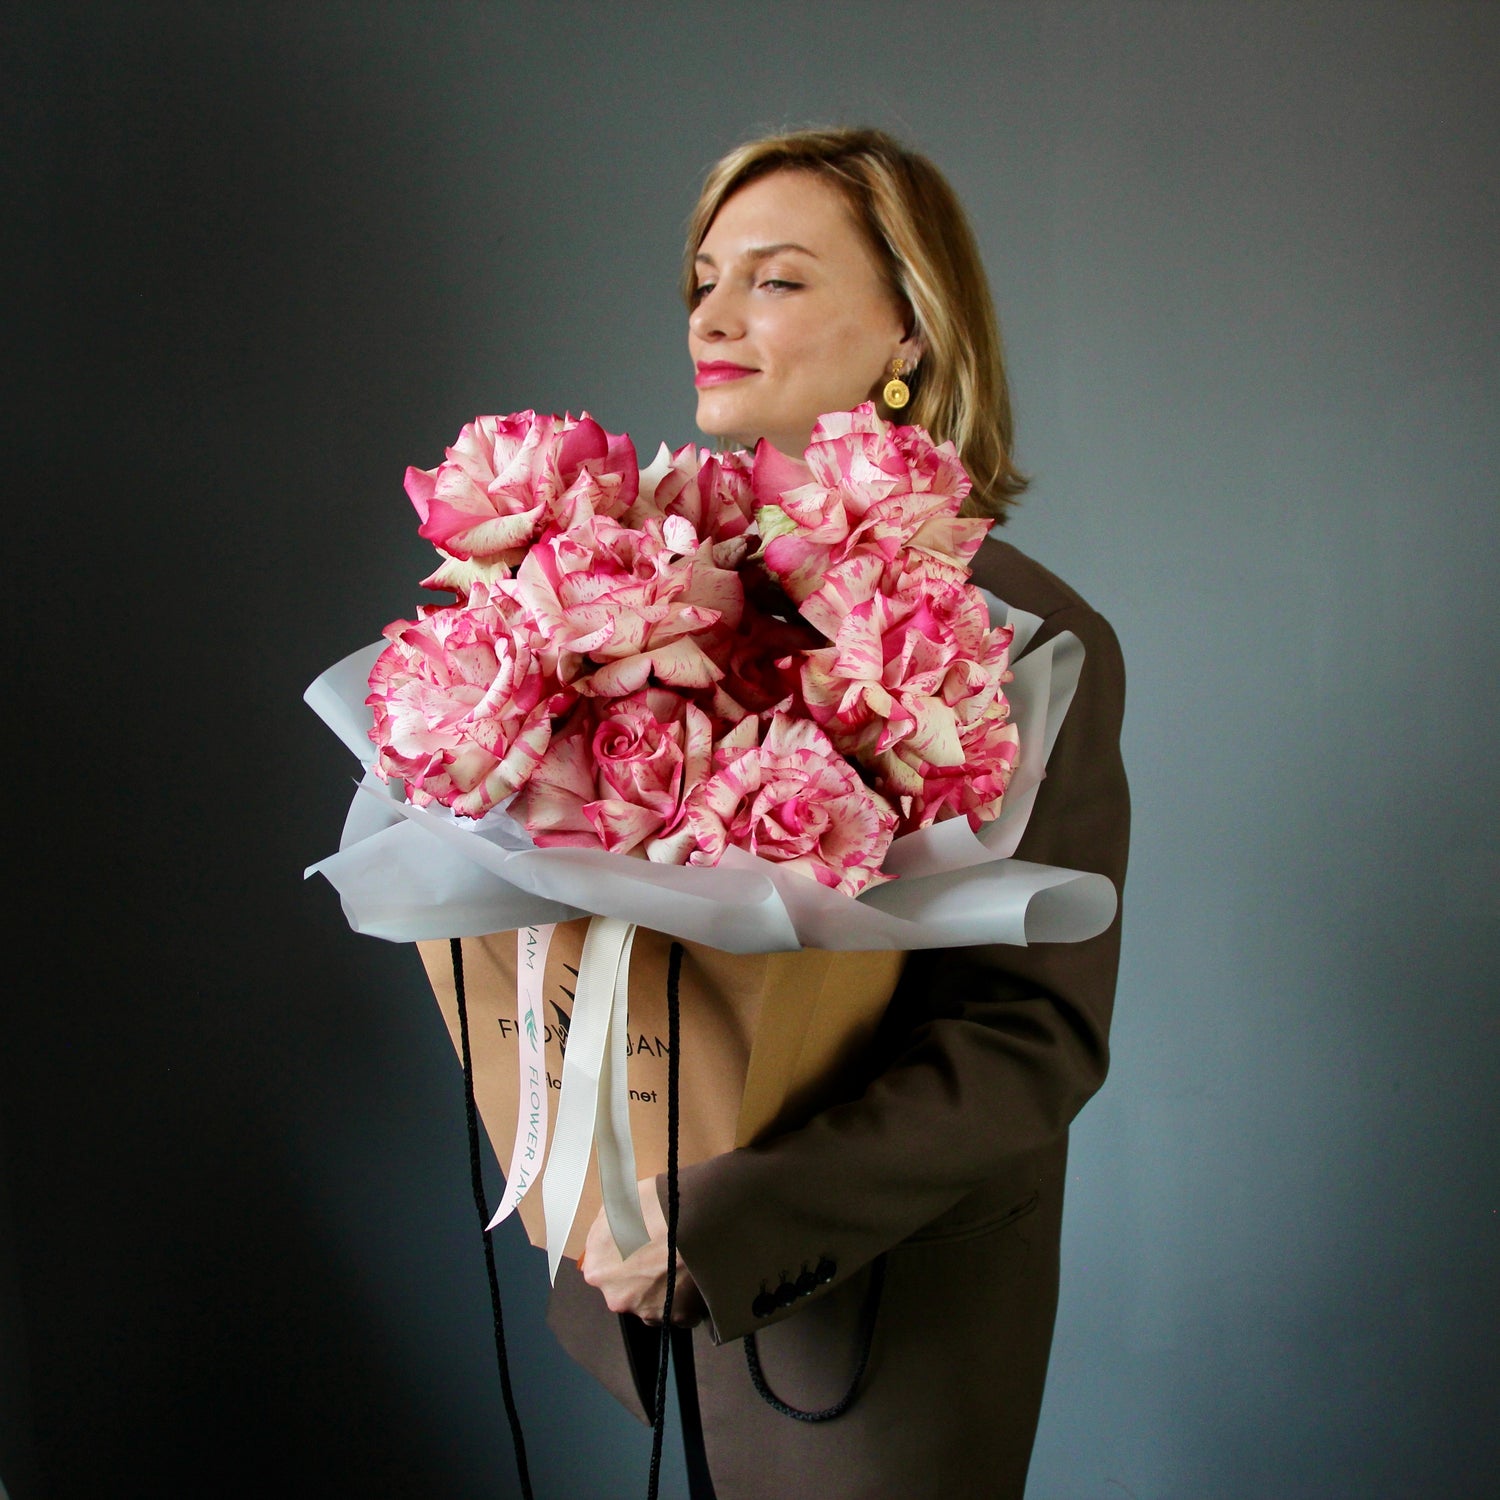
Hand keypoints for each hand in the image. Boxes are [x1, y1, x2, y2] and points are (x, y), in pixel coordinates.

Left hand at [579, 1177, 705, 1327]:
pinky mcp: (677, 1318)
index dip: (620, 1253)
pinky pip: (677, 1309)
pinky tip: (691, 1275)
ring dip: (662, 1287)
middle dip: (640, 1274)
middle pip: (626, 1288)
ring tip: (679, 1262)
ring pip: (652, 1301)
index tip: (636, 1242)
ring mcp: (648, 1310)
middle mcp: (617, 1297)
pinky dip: (683, 1298)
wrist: (693, 1219)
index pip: (603, 1266)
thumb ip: (607, 1229)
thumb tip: (609, 1232)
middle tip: (660, 1251)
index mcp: (598, 1268)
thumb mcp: (618, 1205)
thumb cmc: (654, 1206)